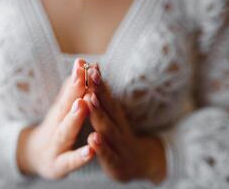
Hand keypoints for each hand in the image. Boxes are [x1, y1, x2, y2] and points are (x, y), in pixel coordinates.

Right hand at [16, 59, 98, 178]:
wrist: (36, 156)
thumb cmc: (55, 128)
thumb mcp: (60, 109)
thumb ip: (71, 89)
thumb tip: (82, 65)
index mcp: (60, 112)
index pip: (68, 93)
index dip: (76, 78)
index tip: (82, 62)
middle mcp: (56, 126)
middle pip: (64, 108)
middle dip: (73, 92)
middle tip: (81, 76)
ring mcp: (56, 146)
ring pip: (65, 132)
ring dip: (74, 119)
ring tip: (83, 105)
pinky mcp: (58, 165)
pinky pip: (69, 161)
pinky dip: (78, 156)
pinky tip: (90, 151)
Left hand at [83, 67, 166, 182]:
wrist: (139, 165)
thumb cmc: (119, 137)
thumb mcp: (113, 118)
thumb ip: (104, 98)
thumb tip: (94, 72)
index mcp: (114, 116)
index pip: (106, 95)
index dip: (99, 81)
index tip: (90, 64)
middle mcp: (118, 127)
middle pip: (108, 107)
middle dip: (99, 90)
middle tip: (91, 73)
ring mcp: (119, 145)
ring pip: (108, 128)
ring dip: (99, 114)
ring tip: (89, 99)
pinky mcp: (117, 164)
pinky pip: (108, 155)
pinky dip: (101, 148)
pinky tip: (93, 138)